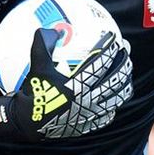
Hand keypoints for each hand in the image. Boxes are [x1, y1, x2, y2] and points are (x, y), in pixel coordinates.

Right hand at [5, 27, 132, 139]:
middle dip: (123, 63)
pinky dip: (111, 107)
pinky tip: (113, 101)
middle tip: (126, 51)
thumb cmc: (33, 93)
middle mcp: (89, 100)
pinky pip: (106, 116)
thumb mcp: (37, 67)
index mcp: (78, 84)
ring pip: (115, 98)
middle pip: (114, 80)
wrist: (28, 123)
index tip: (113, 38)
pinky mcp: (88, 125)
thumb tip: (50, 30)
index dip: (108, 48)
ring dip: (123, 85)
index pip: (100, 63)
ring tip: (126, 75)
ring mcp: (90, 114)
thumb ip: (43, 46)